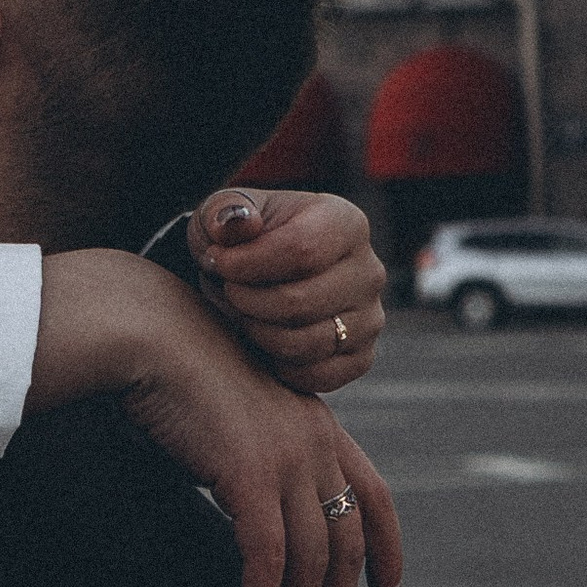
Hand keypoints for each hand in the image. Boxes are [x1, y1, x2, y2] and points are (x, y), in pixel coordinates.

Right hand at [110, 291, 404, 586]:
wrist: (148, 333)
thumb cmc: (176, 370)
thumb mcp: (238, 414)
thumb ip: (260, 456)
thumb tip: (253, 511)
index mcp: (321, 426)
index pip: (377, 498)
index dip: (391, 554)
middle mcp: (317, 443)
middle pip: (346, 547)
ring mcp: (288, 457)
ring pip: (312, 564)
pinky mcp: (250, 473)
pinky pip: (267, 558)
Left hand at [187, 188, 386, 395]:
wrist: (258, 274)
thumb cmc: (242, 239)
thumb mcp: (224, 213)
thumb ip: (224, 211)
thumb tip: (238, 222)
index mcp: (345, 222)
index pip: (301, 250)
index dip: (248, 263)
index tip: (217, 262)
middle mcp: (369, 271)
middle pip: (299, 302)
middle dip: (245, 301)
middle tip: (225, 290)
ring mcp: (370, 318)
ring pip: (304, 343)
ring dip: (255, 332)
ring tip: (238, 311)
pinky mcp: (361, 357)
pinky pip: (316, 375)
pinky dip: (277, 364)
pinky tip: (259, 338)